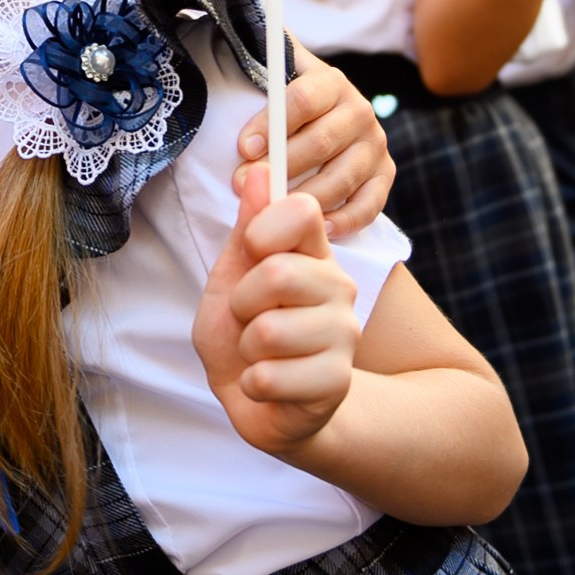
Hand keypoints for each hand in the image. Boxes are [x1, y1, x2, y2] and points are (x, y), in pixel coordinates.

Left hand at [191, 166, 357, 459]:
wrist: (262, 404)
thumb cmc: (244, 335)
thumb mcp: (231, 278)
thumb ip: (246, 230)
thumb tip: (260, 170)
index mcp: (312, 253)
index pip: (302, 210)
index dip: (264, 227)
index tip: (252, 250)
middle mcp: (338, 287)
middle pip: (278, 272)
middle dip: (241, 303)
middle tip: (249, 318)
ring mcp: (344, 335)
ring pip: (269, 331)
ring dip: (246, 349)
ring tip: (260, 354)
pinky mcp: (336, 382)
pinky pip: (269, 377)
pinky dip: (252, 384)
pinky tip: (268, 384)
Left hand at [235, 55, 393, 235]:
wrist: (324, 121)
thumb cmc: (286, 105)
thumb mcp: (275, 75)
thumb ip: (262, 60)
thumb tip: (246, 30)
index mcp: (330, 82)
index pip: (301, 100)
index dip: (270, 125)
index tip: (242, 148)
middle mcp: (360, 111)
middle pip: (321, 142)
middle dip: (280, 167)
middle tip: (243, 185)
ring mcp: (375, 145)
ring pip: (342, 177)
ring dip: (304, 198)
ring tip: (273, 213)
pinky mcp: (385, 175)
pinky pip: (370, 204)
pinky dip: (345, 220)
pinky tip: (319, 229)